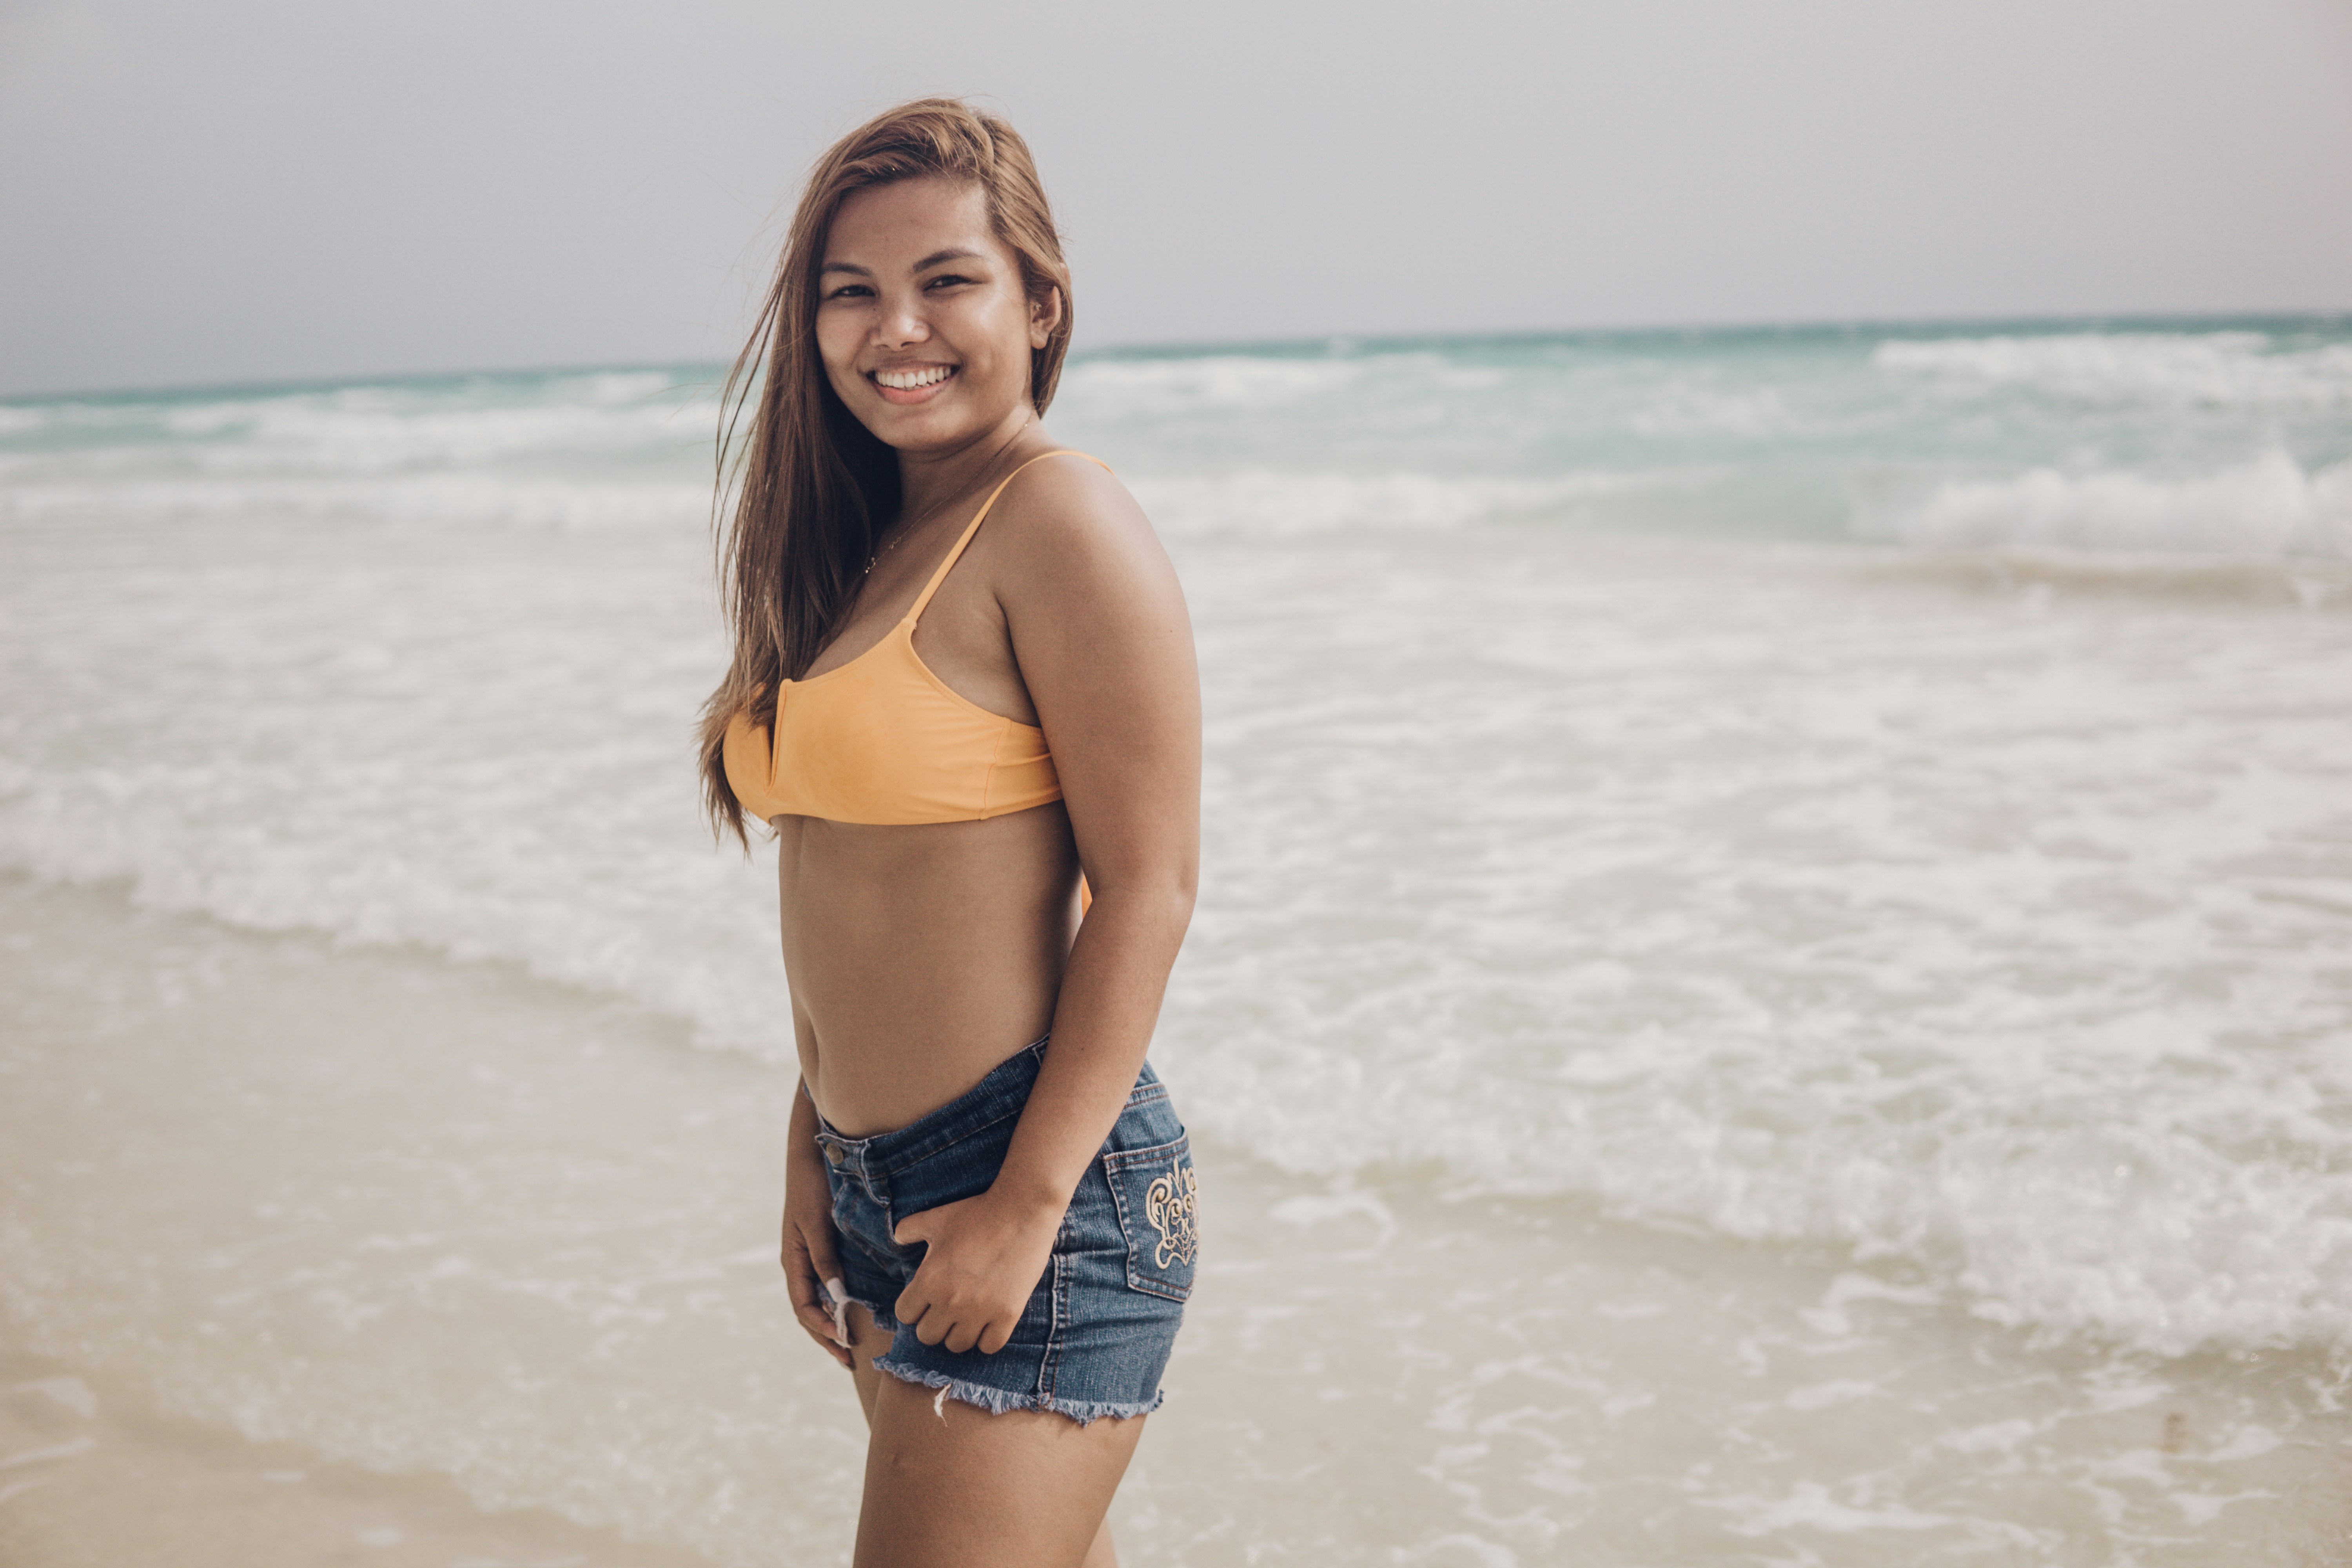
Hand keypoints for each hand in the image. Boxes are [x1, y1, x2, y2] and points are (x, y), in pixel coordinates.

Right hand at [782, 1144, 853, 1368]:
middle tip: (847, 1360)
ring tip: (847, 1347)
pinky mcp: (818, 1250)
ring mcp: (807, 1258)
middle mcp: (798, 1264)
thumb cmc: (812, 1189)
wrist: (809, 1159)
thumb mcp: (818, 1225)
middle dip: (825, 1337)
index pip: (803, 1306)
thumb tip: (836, 1295)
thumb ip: (825, 1259)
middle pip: (808, 1311)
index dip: (821, 1327)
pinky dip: (833, 1305)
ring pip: (815, 1302)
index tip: (842, 1340)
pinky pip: (823, 1286)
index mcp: (792, 1261)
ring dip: (829, 1325)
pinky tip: (848, 1313)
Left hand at [891, 1189, 1065, 1354]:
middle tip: (946, 1307)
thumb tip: (896, 1239)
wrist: (1022, 1211)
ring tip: (966, 1316)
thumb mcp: (936, 1218)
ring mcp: (979, 1311)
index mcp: (929, 1279)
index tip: (925, 1298)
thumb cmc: (976, 1213)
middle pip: (927, 1336)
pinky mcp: (1007, 1315)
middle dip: (933, 1323)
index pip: (904, 1315)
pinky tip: (989, 1321)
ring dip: (958, 1333)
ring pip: (957, 1346)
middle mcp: (950, 1301)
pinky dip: (986, 1338)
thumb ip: (908, 1229)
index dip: (913, 1306)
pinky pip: (989, 1346)